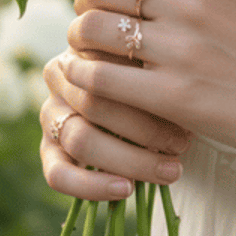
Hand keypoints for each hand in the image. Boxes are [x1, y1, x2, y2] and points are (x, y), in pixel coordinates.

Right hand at [39, 51, 191, 200]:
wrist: (140, 98)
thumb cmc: (154, 74)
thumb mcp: (156, 63)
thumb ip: (156, 65)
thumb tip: (185, 79)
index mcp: (85, 46)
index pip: (106, 66)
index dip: (144, 89)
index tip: (187, 107)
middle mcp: (62, 77)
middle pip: (95, 103)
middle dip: (146, 129)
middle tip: (183, 144)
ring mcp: (51, 113)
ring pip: (80, 140)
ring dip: (129, 160)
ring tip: (170, 171)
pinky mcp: (48, 150)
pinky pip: (58, 174)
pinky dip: (92, 186)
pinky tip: (127, 189)